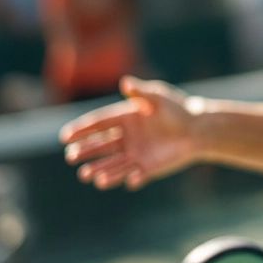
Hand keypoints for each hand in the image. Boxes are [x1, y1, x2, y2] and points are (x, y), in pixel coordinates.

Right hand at [59, 76, 200, 189]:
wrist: (198, 129)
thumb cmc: (178, 109)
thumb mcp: (160, 97)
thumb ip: (142, 92)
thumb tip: (125, 82)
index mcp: (125, 117)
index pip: (99, 124)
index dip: (82, 130)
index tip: (65, 136)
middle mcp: (126, 137)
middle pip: (100, 145)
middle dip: (85, 151)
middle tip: (71, 157)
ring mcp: (135, 153)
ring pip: (112, 163)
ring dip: (100, 170)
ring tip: (86, 175)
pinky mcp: (146, 167)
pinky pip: (134, 175)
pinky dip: (130, 178)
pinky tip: (130, 180)